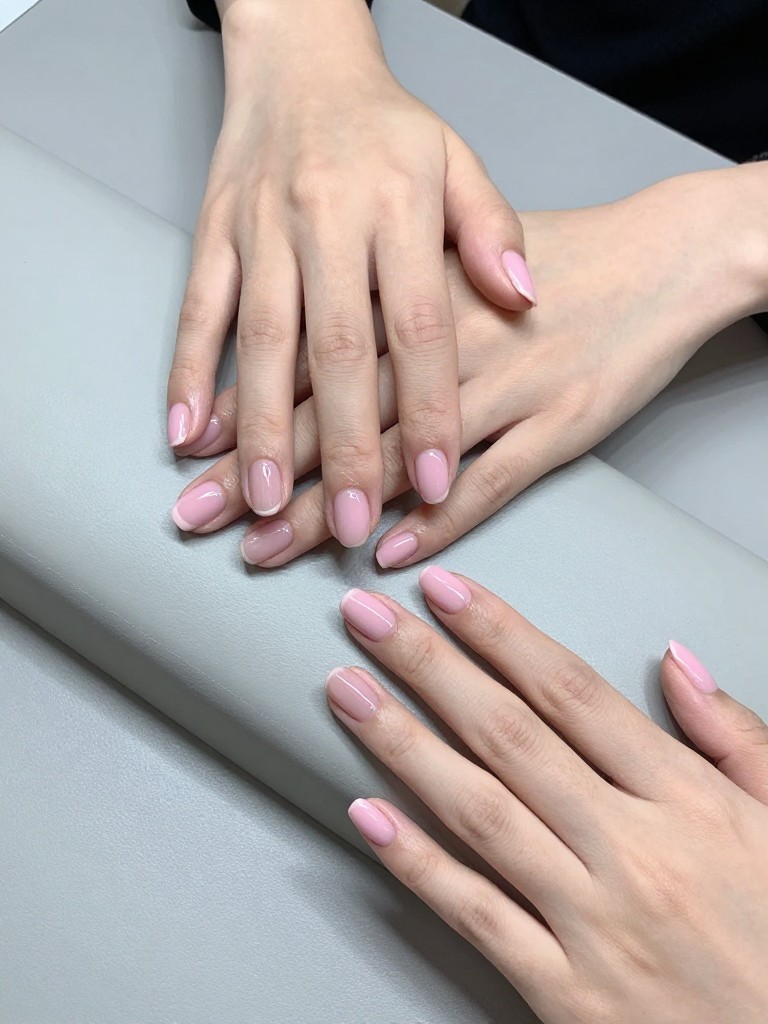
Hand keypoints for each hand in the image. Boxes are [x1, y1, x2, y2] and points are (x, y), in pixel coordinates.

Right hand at [166, 0, 529, 545]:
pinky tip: (187, 435)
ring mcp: (262, 230)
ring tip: (265, 505)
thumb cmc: (386, 127)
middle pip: (335, 352)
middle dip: (343, 447)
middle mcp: (326, 221)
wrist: (299, 61)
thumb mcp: (458, 162)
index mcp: (399, 206)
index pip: (418, 328)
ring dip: (259, 430)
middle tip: (350, 525)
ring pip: (259, 343)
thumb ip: (493, 230)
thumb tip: (527, 298)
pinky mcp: (214, 235)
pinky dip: (187, 374)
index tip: (435, 484)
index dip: (426, 411)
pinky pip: (196, 311)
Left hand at [169, 167, 767, 564]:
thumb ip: (390, 294)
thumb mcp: (463, 252)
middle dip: (264, 475)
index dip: (254, 411)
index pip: (315, 362)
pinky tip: (391, 554)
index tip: (198, 455)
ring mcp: (505, 392)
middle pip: (339, 421)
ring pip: (400, 462)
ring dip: (329, 510)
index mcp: (415, 297)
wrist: (659, 258)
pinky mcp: (557, 428)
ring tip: (263, 551)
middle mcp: (449, 348)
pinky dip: (440, 521)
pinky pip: (491, 485)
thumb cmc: (554, 260)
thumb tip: (312, 349)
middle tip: (198, 520)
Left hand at [327, 569, 767, 1022]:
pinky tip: (366, 813)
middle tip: (370, 617)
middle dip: (430, 666)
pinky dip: (416, 862)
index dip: (501, 634)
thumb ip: (734, 734)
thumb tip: (674, 657)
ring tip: (348, 690)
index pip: (573, 693)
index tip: (448, 591)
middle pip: (509, 737)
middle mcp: (633, 852)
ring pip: (478, 812)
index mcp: (689, 803)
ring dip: (403, 743)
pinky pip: (476, 916)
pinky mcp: (565, 994)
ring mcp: (592, 924)